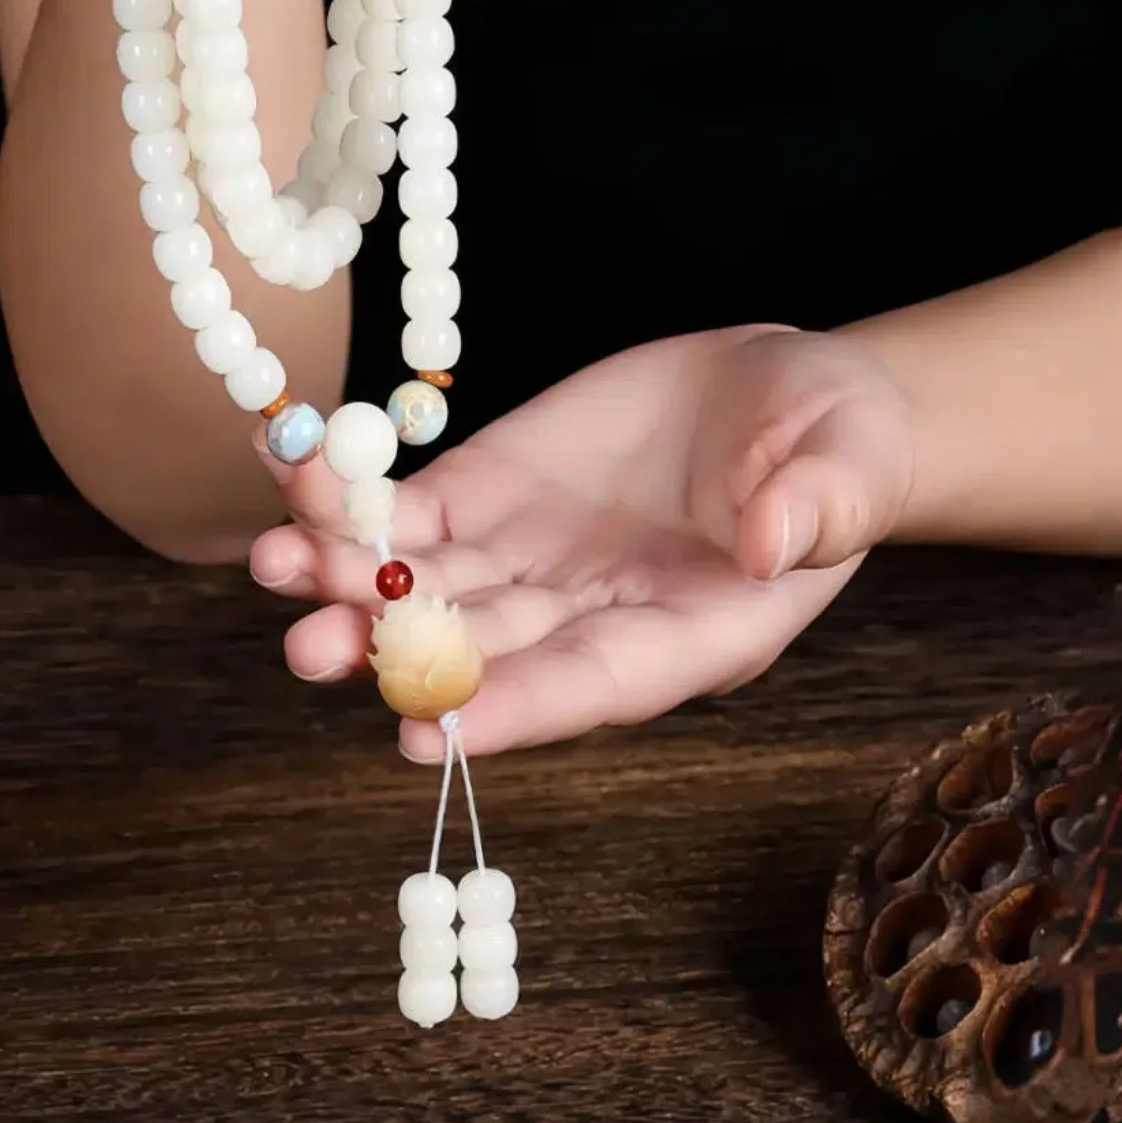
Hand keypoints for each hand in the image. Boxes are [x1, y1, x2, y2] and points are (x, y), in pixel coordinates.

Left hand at [248, 327, 916, 756]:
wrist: (784, 391)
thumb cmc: (836, 446)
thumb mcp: (848, 466)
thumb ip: (818, 507)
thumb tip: (773, 542)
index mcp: (682, 638)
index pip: (591, 686)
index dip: (513, 710)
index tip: (428, 730)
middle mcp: (588, 614)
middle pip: (481, 645)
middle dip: (392, 647)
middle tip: (305, 643)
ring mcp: (530, 554)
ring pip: (427, 580)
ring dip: (348, 575)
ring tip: (273, 562)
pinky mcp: (492, 489)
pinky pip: (411, 502)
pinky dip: (351, 495)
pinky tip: (292, 472)